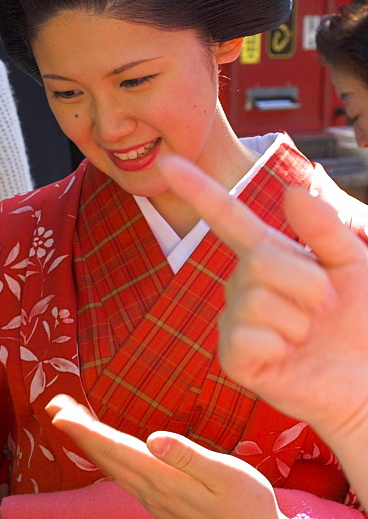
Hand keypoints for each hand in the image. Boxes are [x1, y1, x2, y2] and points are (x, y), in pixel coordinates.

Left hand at [47, 394, 297, 518]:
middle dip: (78, 430)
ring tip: (69, 418)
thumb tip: (153, 438)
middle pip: (106, 456)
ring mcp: (152, 499)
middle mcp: (151, 491)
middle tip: (54, 403)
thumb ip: (188, 456)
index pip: (116, 449)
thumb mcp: (226, 474)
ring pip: (111, 465)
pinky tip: (101, 446)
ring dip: (89, 441)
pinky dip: (106, 454)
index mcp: (164, 479)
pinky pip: (122, 473)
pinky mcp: (159, 501)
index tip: (59, 413)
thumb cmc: (249, 503)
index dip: (86, 430)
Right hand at [157, 155, 367, 446]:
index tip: (169, 160)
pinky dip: (279, 348)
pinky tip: (288, 358)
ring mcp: (234, 322)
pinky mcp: (233, 359)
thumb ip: (324, 229)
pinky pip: (247, 339)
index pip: (227, 218)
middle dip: (306, 282)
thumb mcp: (355, 267)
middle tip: (326, 307)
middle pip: (258, 261)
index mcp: (268, 257)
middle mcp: (243, 285)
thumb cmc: (361, 324)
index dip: (198, 189)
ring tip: (308, 337)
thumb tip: (291, 190)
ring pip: (256, 301)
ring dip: (299, 321)